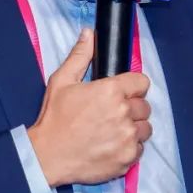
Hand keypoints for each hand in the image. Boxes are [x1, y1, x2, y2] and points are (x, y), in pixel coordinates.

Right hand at [27, 28, 151, 186]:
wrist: (48, 156)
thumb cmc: (54, 119)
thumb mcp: (62, 81)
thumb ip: (80, 56)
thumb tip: (89, 34)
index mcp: (111, 91)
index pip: (142, 82)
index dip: (132, 86)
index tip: (121, 93)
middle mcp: (124, 113)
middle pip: (144, 106)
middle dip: (131, 108)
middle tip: (111, 114)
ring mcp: (127, 137)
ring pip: (145, 128)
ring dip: (133, 128)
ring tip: (113, 130)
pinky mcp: (127, 157)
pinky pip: (139, 148)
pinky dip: (129, 147)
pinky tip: (111, 145)